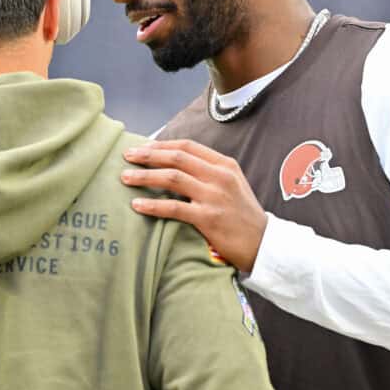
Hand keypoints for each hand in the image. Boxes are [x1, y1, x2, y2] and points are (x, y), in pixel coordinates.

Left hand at [121, 139, 267, 272]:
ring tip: (125, 177)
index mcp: (225, 165)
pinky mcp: (208, 218)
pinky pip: (174, 207)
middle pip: (176, 157)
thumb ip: (209, 172)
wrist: (264, 244)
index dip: (162, 145)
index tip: (143, 147)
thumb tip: (176, 164)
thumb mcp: (233, 185)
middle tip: (127, 156)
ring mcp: (214, 196)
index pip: (188, 146)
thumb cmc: (243, 216)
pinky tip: (137, 204)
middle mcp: (220, 176)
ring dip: (145, 176)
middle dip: (148, 155)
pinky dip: (152, 204)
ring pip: (172, 178)